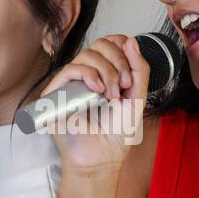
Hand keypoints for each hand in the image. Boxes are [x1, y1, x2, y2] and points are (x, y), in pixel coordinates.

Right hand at [38, 35, 149, 172]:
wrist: (102, 156)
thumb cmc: (117, 133)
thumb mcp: (137, 98)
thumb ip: (139, 69)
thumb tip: (131, 41)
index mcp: (107, 72)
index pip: (111, 43)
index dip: (122, 47)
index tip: (131, 71)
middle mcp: (89, 74)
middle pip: (100, 44)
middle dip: (118, 62)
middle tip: (124, 86)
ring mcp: (73, 82)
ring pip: (87, 54)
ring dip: (106, 72)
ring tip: (112, 95)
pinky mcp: (59, 92)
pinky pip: (71, 69)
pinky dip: (88, 75)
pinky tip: (97, 91)